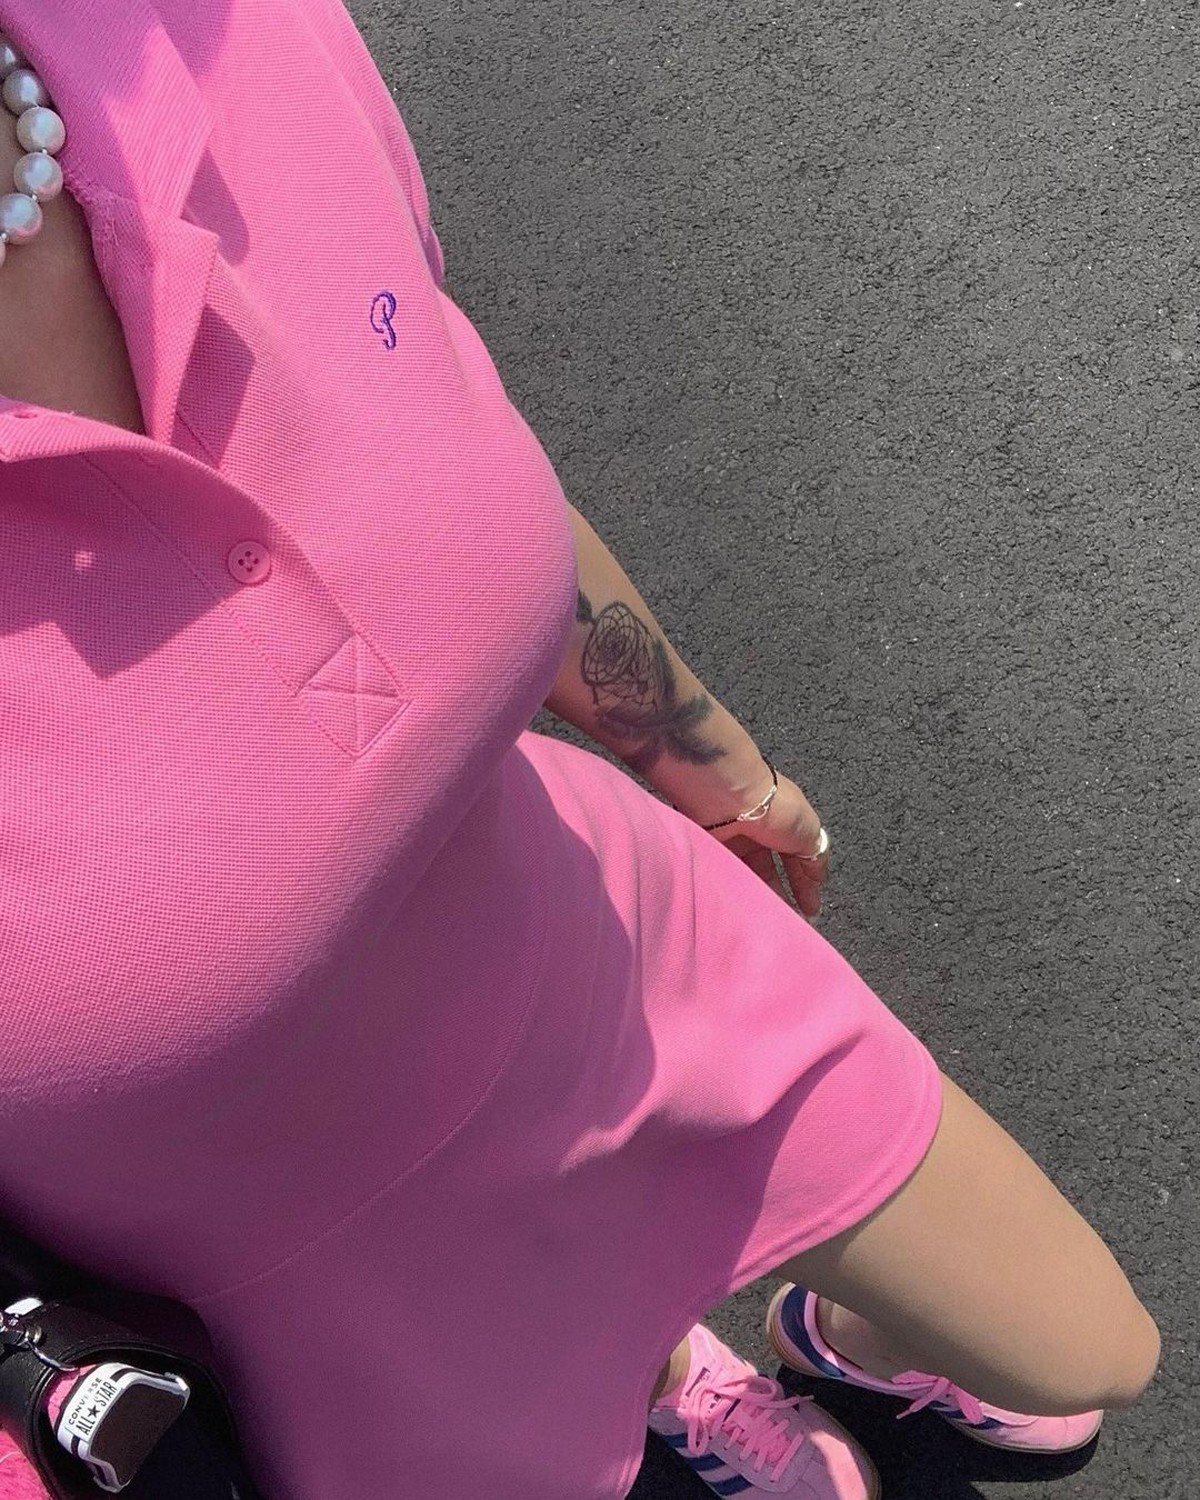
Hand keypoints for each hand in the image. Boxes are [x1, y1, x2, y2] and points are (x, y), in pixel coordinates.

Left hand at [706, 767, 829, 919]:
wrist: (729, 795)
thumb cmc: (775, 807)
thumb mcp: (809, 830)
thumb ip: (815, 855)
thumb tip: (819, 877)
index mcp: (785, 821)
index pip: (798, 857)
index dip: (807, 883)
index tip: (812, 910)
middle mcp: (760, 831)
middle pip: (772, 870)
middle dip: (784, 896)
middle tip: (790, 923)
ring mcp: (735, 840)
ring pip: (751, 877)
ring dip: (763, 898)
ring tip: (772, 922)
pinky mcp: (713, 849)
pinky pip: (730, 877)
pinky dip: (740, 894)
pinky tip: (749, 910)